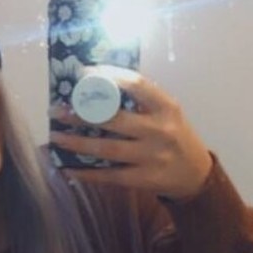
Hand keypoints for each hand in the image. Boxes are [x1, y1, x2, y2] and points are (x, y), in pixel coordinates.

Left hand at [49, 70, 213, 199]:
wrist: (196, 174)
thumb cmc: (175, 136)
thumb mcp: (167, 113)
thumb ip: (142, 101)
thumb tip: (98, 87)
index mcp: (166, 106)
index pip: (135, 84)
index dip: (107, 77)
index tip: (83, 73)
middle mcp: (159, 130)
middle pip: (114, 119)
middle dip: (81, 114)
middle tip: (57, 110)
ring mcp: (151, 157)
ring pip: (107, 149)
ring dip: (77, 144)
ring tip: (56, 138)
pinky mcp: (144, 179)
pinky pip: (110, 176)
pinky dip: (87, 173)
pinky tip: (68, 168)